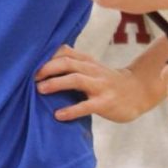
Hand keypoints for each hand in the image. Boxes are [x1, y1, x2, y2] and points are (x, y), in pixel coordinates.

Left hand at [35, 44, 154, 123]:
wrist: (138, 91)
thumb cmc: (107, 81)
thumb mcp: (92, 68)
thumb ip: (72, 65)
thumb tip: (42, 66)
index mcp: (87, 61)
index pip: (65, 52)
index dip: (47, 56)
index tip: (29, 63)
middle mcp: (92, 70)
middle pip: (67, 62)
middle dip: (47, 68)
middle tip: (30, 76)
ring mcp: (100, 85)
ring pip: (76, 79)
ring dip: (56, 83)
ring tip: (40, 90)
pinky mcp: (105, 102)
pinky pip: (86, 105)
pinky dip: (71, 110)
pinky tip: (58, 115)